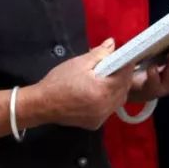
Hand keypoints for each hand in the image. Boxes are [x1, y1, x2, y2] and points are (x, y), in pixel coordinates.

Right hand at [20, 39, 134, 130]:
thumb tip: (112, 43)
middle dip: (123, 76)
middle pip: (125, 89)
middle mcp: (106, 107)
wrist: (42, 104)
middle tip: (115, 66)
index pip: (125, 75)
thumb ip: (100, 53)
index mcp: (103, 90)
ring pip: (119, 100)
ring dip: (117, 89)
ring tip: (107, 79)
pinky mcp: (95, 124)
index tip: (125, 57)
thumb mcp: (79, 63)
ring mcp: (101, 117)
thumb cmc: (59, 81)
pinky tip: (99, 93)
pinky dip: (109, 100)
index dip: (126, 64)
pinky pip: (109, 109)